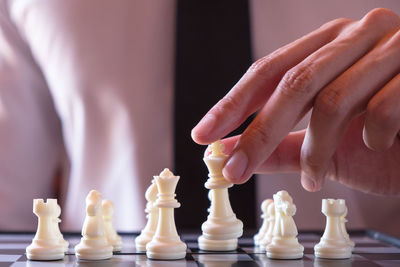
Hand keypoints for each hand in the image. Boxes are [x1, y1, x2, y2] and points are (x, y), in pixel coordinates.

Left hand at [192, 8, 399, 194]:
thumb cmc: (388, 141)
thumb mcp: (326, 145)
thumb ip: (283, 146)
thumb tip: (231, 152)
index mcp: (328, 44)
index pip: (268, 70)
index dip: (233, 104)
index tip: (203, 135)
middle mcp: (357, 35)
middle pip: (292, 83)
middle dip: (259, 133)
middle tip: (233, 170)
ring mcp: (393, 46)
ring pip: (332, 98)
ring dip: (315, 149)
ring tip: (311, 180)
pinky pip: (382, 107)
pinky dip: (369, 137)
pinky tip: (373, 148)